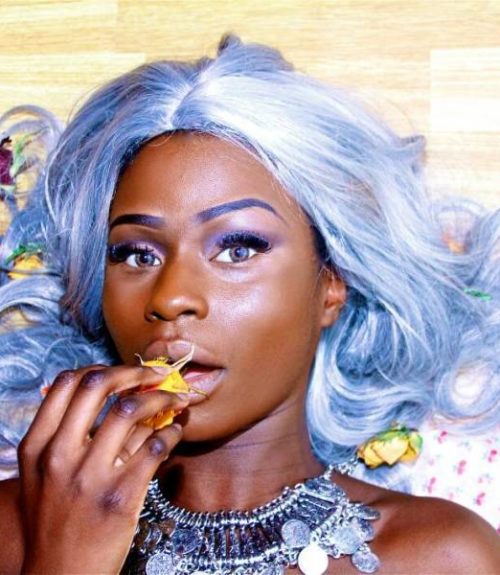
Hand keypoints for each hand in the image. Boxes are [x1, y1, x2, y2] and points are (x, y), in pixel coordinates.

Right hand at [18, 365, 188, 573]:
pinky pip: (155, 446)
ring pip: (131, 410)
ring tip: (177, 399)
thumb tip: (112, 397)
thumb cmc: (55, 522)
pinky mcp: (120, 496)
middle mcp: (59, 456)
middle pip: (98, 385)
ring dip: (163, 397)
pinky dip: (172, 431)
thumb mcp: (41, 476)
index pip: (67, 383)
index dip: (102, 368)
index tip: (125, 371)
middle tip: (157, 375)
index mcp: (37, 446)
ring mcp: (89, 476)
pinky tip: (176, 431)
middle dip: (135, 372)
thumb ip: (63, 436)